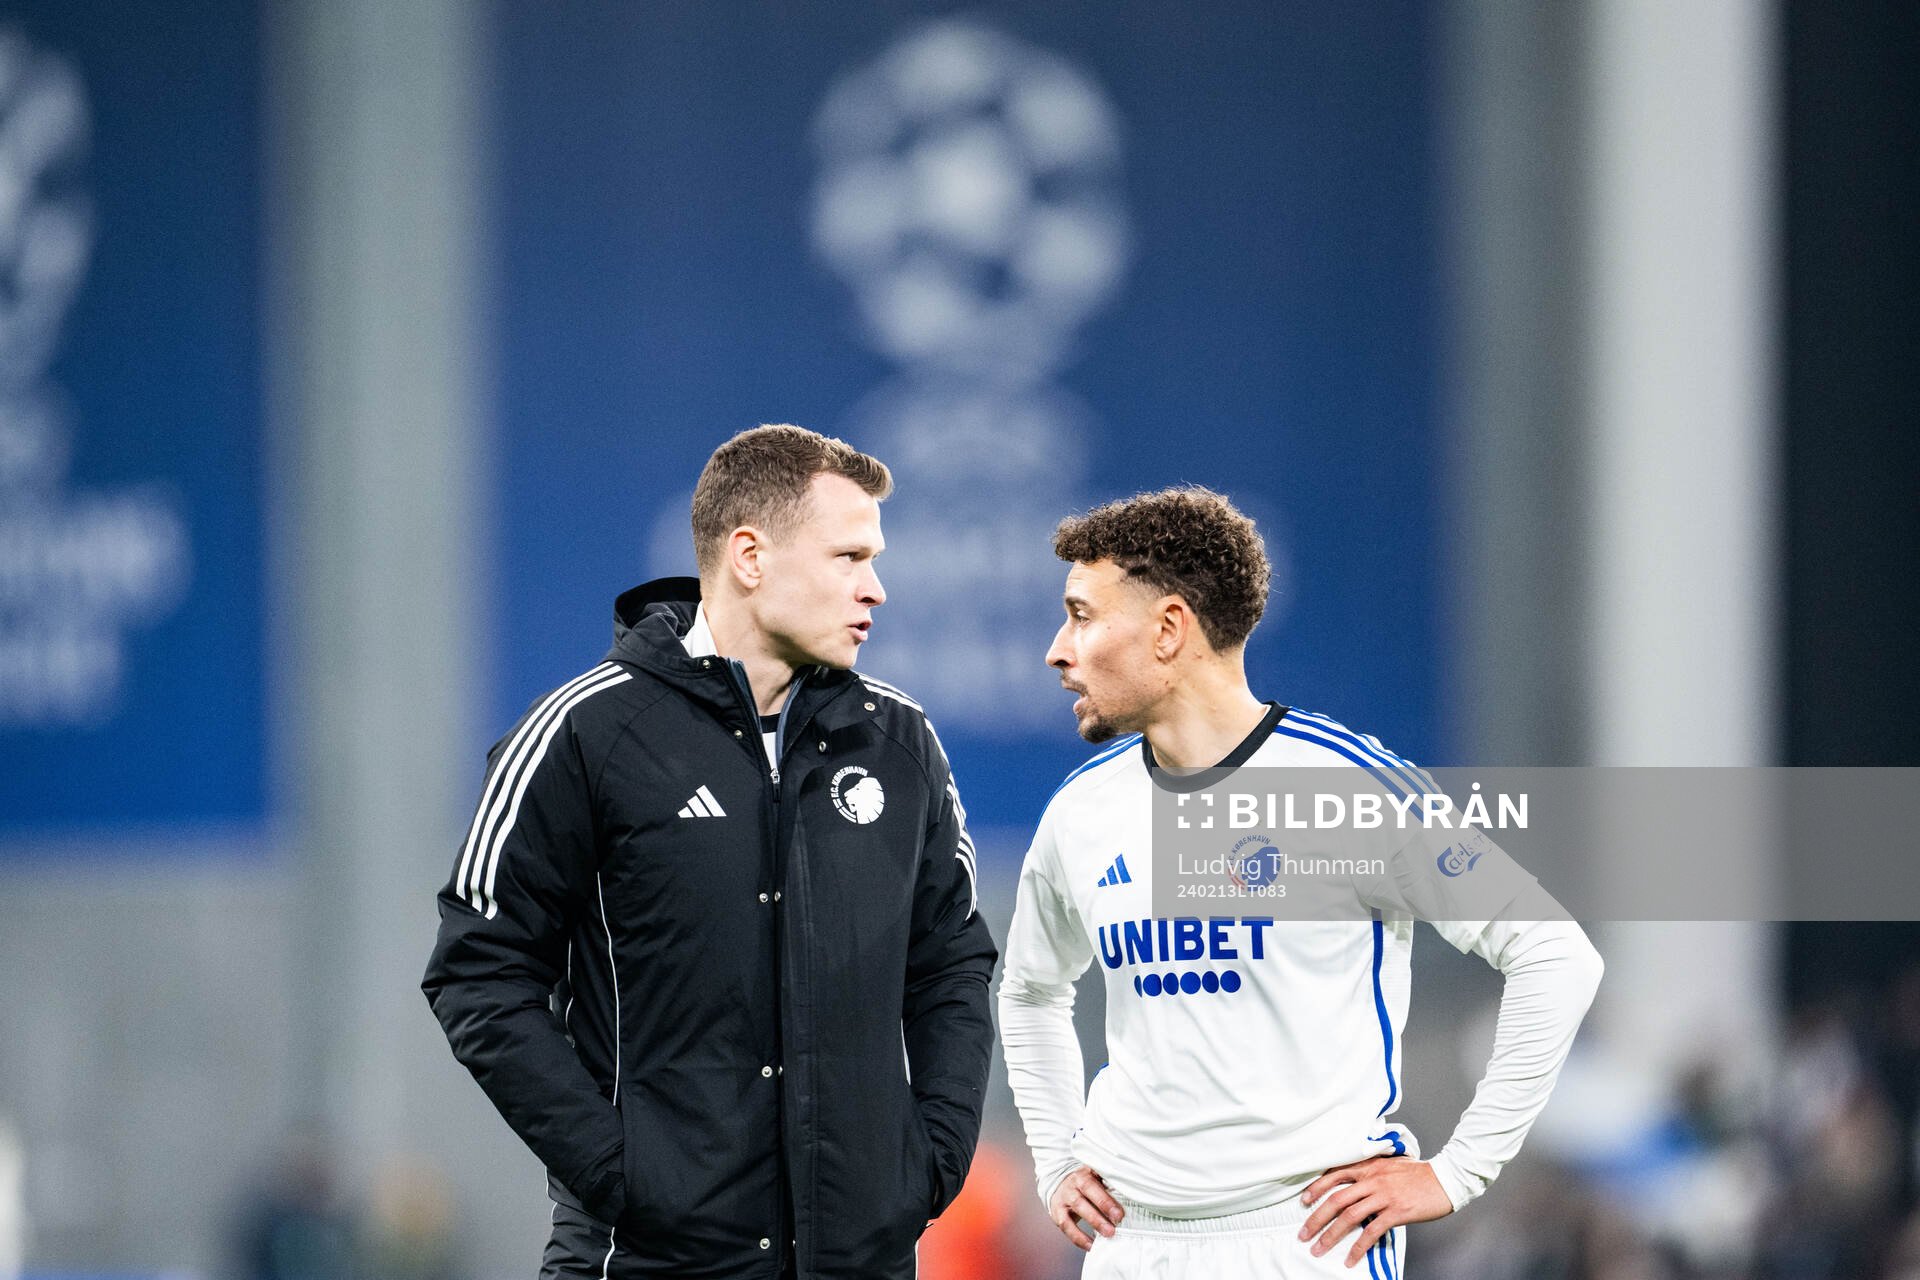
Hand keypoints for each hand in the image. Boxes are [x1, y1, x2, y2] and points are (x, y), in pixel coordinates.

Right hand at [1048, 1164, 1124, 1250]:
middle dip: (1098, 1216)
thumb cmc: (1087, 1181)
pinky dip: (1078, 1238)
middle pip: (1081, 1201)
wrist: (1061, 1182)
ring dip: (1091, 1225)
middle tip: (1114, 1228)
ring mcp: (1063, 1200)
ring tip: (1107, 1236)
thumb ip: (1109, 1183)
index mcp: (1083, 1176)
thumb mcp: (1096, 1176)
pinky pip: (1066, 1227)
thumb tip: (1131, 1194)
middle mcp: (1071, 1187)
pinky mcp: (1057, 1213)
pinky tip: (1091, 1246)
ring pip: (1075, 1213)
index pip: (1092, 1187)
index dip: (1105, 1201)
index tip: (1119, 1215)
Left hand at [1297, 1157, 1451, 1266]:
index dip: (1316, 1188)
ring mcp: (1384, 1196)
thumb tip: (1354, 1182)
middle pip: (1336, 1199)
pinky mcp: (1397, 1212)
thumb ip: (1371, 1170)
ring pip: (1349, 1217)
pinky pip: (1371, 1232)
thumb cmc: (1419, 1173)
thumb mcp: (1390, 1164)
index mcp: (1369, 1166)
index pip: (1335, 1174)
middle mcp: (1372, 1180)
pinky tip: (1350, 1259)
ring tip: (1318, 1248)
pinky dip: (1358, 1247)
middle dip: (1316, 1218)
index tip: (1304, 1200)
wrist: (1446, 1178)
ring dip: (1330, 1235)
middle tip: (1303, 1233)